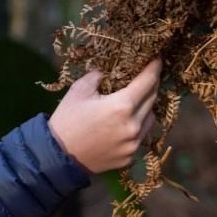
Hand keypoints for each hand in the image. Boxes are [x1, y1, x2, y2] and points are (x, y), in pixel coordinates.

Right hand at [48, 58, 160, 173]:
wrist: (58, 157)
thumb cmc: (67, 120)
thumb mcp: (78, 91)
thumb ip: (97, 76)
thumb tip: (108, 72)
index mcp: (122, 106)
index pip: (147, 82)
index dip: (154, 68)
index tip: (157, 59)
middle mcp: (133, 126)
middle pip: (152, 100)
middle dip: (151, 85)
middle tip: (146, 76)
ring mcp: (133, 144)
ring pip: (150, 119)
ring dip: (145, 107)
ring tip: (134, 102)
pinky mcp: (129, 157)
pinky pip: (139, 136)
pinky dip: (136, 127)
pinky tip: (122, 124)